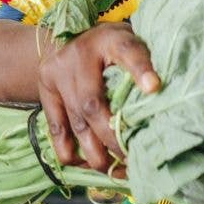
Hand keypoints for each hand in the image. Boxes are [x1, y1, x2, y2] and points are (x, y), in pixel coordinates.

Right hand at [38, 22, 159, 171]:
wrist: (70, 34)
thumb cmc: (113, 46)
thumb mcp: (133, 43)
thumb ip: (145, 65)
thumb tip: (159, 94)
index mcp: (110, 39)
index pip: (127, 51)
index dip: (141, 70)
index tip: (154, 87)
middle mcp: (80, 54)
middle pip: (93, 103)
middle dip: (111, 137)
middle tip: (129, 159)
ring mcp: (58, 72)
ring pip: (75, 119)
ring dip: (92, 150)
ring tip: (110, 169)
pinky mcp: (45, 88)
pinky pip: (55, 125)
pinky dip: (68, 149)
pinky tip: (84, 163)